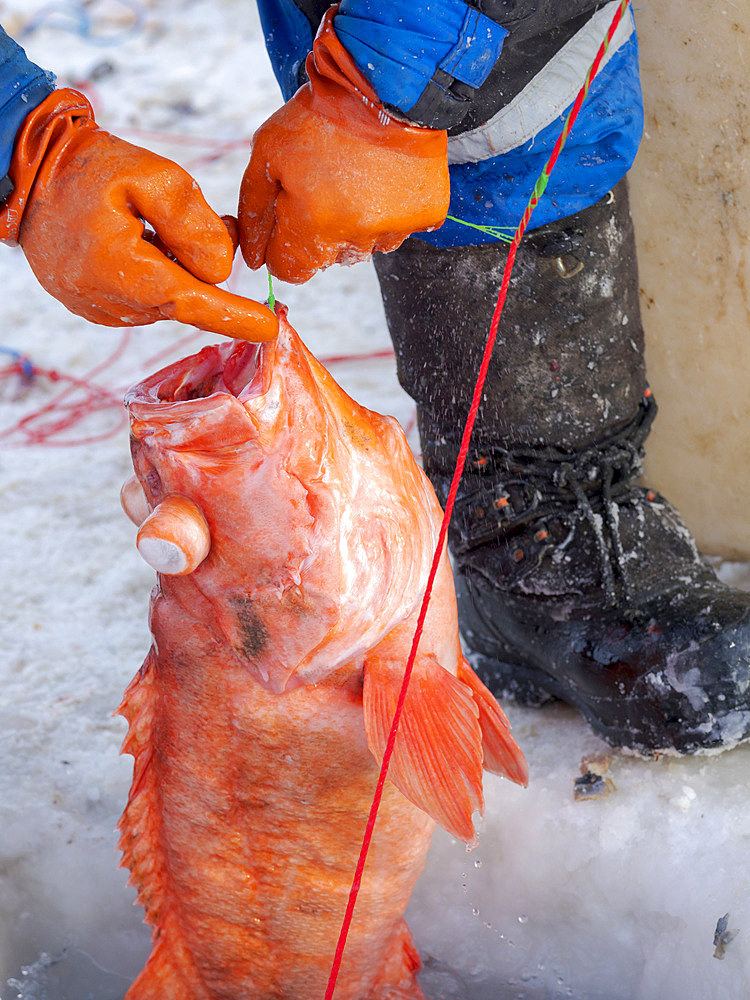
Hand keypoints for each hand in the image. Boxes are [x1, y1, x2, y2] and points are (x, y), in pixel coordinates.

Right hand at [2, 90, 276, 341]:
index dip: (234, 317)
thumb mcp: (147, 175)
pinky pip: (145, 300)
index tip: (269, 329)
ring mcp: (102, 311)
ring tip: (156, 226)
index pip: (194, 304)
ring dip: (178, 268)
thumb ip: (192, 220)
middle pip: (187, 297)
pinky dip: (156, 275)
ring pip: (167, 299)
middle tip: (211, 222)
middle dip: (203, 265)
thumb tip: (222, 268)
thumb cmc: (87, 169)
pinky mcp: (96, 309)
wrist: (26, 176)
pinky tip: (141, 243)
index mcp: (125, 272)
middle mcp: (113, 303)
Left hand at [238, 7, 448, 283]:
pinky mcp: (424, 215)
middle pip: (327, 260)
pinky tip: (382, 178)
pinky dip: (389, 211)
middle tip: (324, 185)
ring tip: (355, 178)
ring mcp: (394, 229)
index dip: (281, 248)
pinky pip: (399, 229)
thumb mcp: (268, 151)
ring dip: (355, 224)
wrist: (385, 84)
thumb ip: (254, 209)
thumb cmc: (320, 116)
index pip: (290, 271)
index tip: (287, 220)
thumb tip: (254, 258)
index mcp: (313, 227)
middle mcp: (355, 238)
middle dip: (318, 232)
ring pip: (364, 246)